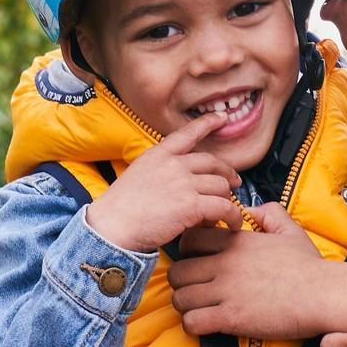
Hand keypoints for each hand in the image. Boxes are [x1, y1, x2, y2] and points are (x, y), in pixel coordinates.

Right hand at [87, 120, 245, 255]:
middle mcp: (173, 164)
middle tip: (234, 183)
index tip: (220, 118)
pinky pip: (223, 207)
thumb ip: (162, 172)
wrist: (112, 228)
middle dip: (227, 173)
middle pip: (213, 163)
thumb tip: (184, 183)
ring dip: (227, 200)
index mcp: (158, 155)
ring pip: (221, 186)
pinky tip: (232, 224)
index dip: (207, 123)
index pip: (187, 134)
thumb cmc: (120, 209)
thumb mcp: (138, 175)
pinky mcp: (192, 205)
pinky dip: (232, 216)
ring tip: (227, 213)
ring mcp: (184, 183)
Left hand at [170, 204, 346, 340]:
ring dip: (186, 306)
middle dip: (182, 282)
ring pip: (180, 298)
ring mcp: (227, 291)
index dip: (187, 251)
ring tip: (200, 309)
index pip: (189, 239)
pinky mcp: (231, 317)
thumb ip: (269, 214)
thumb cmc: (309, 266)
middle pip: (177, 271)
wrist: (323, 295)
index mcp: (237, 241)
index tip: (196, 261)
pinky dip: (194, 325)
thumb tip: (252, 210)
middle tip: (194, 289)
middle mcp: (226, 263)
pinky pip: (192, 322)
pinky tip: (207, 324)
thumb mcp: (290, 230)